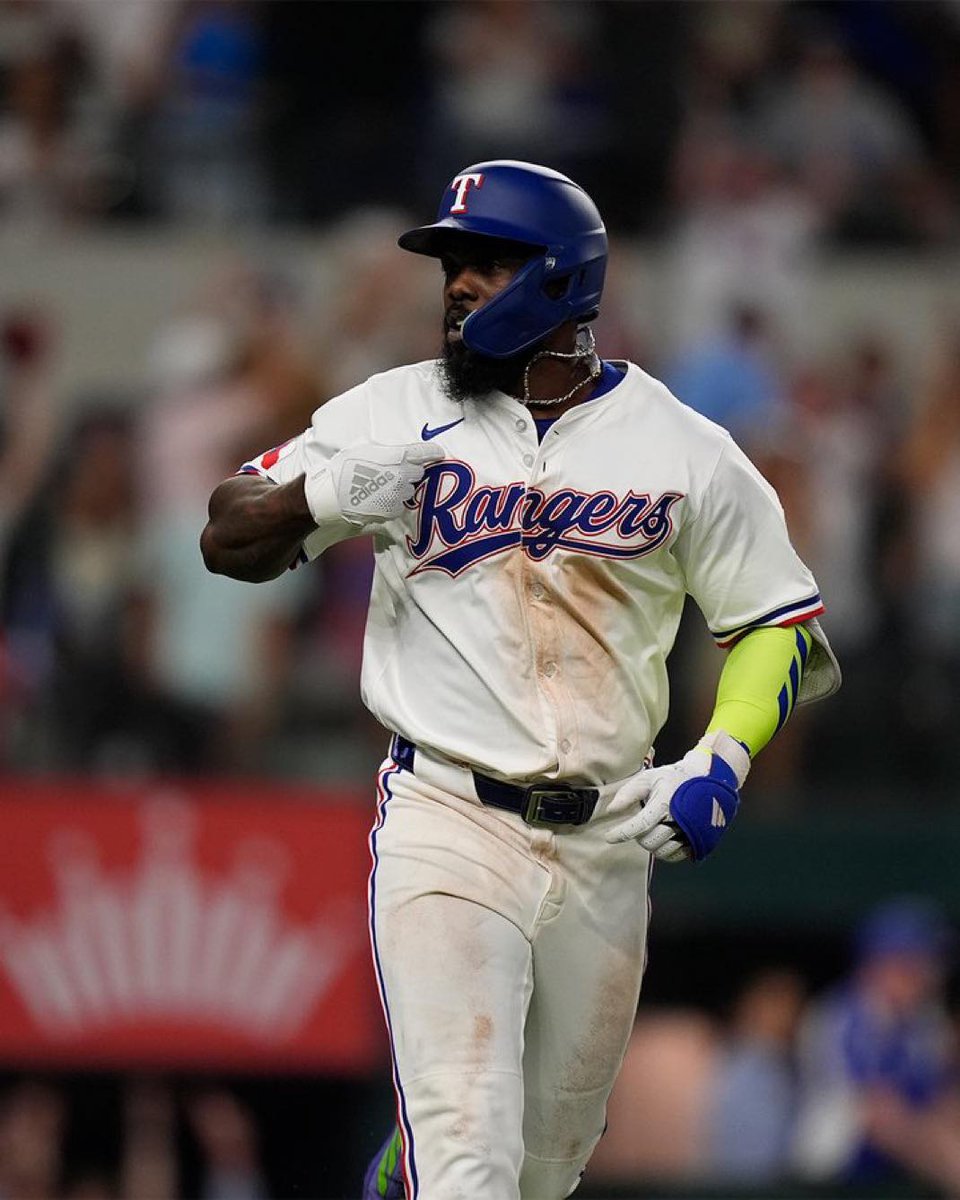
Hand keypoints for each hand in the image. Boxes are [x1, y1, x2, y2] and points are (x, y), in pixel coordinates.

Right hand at [305, 440, 444, 526]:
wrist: (332, 495)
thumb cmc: (345, 467)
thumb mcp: (364, 448)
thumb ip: (386, 450)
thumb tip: (397, 451)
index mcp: (397, 456)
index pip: (425, 452)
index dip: (433, 452)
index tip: (439, 453)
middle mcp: (402, 475)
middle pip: (418, 472)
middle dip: (410, 471)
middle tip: (394, 472)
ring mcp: (399, 494)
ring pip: (410, 490)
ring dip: (402, 488)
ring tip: (383, 487)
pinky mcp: (393, 510)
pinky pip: (401, 504)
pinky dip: (394, 502)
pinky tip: (379, 498)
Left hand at [606, 730, 749, 862]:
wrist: (706, 780)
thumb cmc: (673, 779)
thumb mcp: (649, 778)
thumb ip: (628, 793)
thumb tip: (611, 809)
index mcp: (666, 803)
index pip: (640, 825)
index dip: (622, 833)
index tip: (609, 837)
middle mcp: (679, 821)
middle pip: (648, 841)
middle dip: (637, 836)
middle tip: (638, 824)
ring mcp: (690, 833)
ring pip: (660, 851)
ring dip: (650, 844)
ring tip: (650, 829)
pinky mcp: (697, 842)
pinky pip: (674, 856)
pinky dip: (663, 850)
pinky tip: (662, 837)